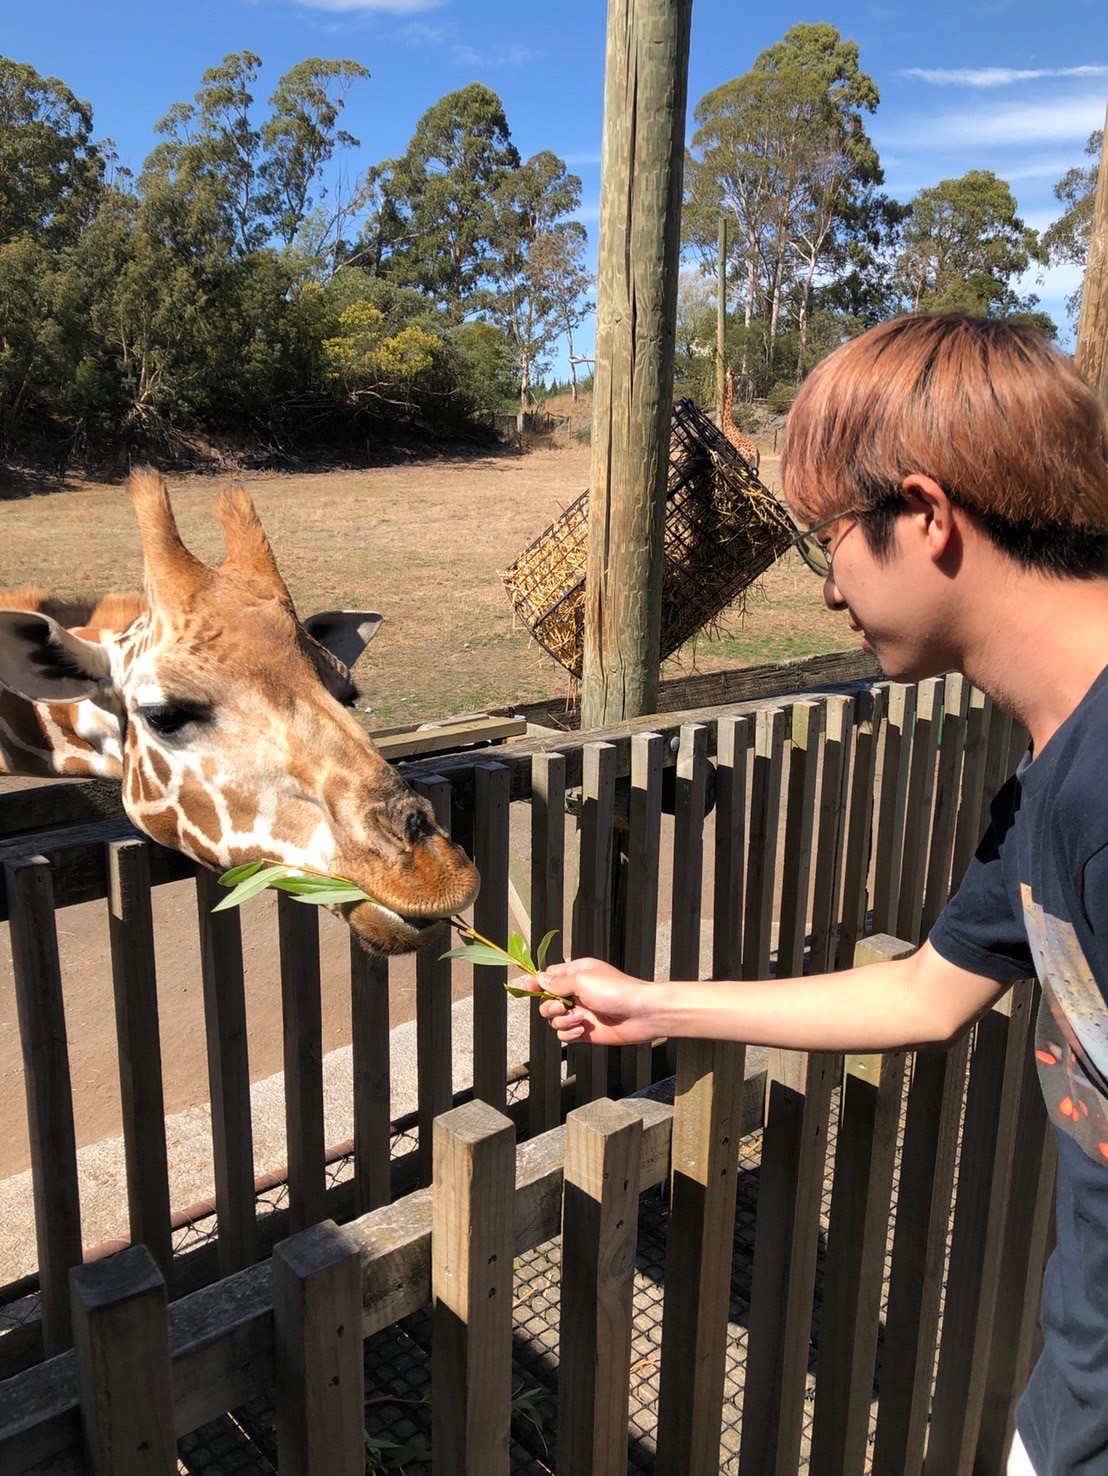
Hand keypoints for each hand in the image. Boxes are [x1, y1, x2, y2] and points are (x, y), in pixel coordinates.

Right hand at [525, 956, 658, 1046]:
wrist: (641, 1014)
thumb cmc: (616, 991)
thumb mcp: (583, 980)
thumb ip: (558, 983)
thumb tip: (540, 979)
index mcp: (577, 974)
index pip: (549, 977)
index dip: (537, 983)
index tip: (528, 988)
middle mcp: (577, 993)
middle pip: (547, 1001)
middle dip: (549, 1006)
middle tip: (562, 1007)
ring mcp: (581, 1013)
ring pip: (554, 1020)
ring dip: (562, 1021)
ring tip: (579, 1019)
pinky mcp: (585, 1032)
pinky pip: (564, 1034)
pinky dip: (568, 1033)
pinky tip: (581, 1030)